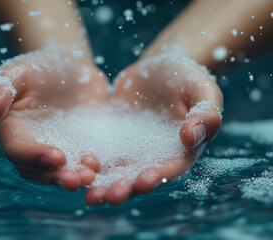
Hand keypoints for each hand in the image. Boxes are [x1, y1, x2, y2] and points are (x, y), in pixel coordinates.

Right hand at [0, 44, 108, 191]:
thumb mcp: (19, 70)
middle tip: (75, 180)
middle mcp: (30, 146)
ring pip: (58, 173)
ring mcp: (54, 150)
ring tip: (90, 177)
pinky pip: (79, 165)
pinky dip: (88, 169)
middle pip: (37, 170)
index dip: (34, 156)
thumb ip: (1, 86)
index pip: (17, 149)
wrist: (69, 68)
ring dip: (72, 178)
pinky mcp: (76, 149)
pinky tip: (101, 167)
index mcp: (12, 130)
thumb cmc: (39, 67)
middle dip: (54, 177)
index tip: (58, 157)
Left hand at [84, 49, 222, 205]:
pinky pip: (102, 155)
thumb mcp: (202, 90)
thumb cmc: (188, 78)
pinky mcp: (114, 140)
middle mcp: (155, 156)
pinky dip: (90, 165)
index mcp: (180, 150)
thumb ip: (205, 113)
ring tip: (88, 194)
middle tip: (108, 197)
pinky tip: (75, 169)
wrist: (160, 68)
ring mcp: (133, 150)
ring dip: (103, 185)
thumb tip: (190, 136)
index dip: (158, 176)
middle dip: (125, 189)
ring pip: (117, 173)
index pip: (170, 168)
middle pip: (139, 178)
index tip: (143, 181)